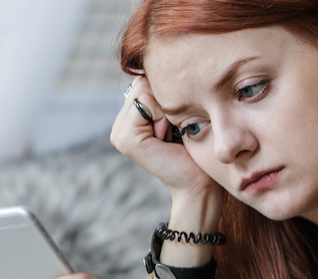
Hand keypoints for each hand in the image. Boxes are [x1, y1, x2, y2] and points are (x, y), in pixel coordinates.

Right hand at [113, 76, 221, 200]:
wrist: (199, 182)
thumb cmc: (196, 147)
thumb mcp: (178, 112)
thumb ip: (163, 92)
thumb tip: (161, 58)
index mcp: (130, 119)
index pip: (144, 80)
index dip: (166, 94)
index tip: (176, 121)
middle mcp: (119, 125)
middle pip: (142, 81)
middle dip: (164, 100)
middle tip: (173, 128)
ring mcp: (118, 133)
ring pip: (143, 89)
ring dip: (165, 108)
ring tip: (170, 133)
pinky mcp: (125, 139)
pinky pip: (144, 102)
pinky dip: (162, 115)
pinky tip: (166, 137)